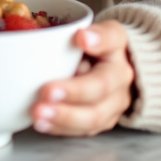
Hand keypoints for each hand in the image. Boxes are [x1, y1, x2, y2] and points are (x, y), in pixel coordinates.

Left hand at [31, 20, 135, 136]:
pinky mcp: (101, 122)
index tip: (80, 38)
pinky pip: (82, 130)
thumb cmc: (98, 47)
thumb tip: (82, 36)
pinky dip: (60, 128)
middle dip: (73, 92)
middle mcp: (121, 79)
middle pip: (100, 89)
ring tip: (39, 114)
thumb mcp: (97, 30)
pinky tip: (42, 124)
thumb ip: (94, 32)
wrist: (114, 69)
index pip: (112, 41)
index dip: (98, 41)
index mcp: (118, 48)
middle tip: (46, 91)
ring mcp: (113, 105)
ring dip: (64, 117)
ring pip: (93, 117)